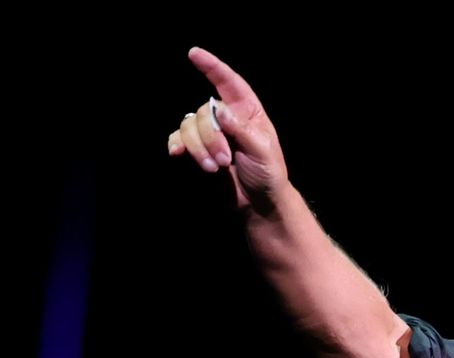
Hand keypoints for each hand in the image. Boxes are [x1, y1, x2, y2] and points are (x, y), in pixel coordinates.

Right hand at [166, 46, 286, 212]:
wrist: (258, 201)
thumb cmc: (268, 173)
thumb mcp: (262, 150)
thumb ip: (241, 129)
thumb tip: (217, 109)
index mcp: (247, 111)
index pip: (229, 82)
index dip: (212, 66)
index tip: (194, 53)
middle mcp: (225, 117)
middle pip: (203, 111)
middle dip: (210, 136)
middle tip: (225, 160)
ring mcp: (209, 132)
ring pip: (188, 125)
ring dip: (198, 147)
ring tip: (214, 167)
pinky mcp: (196, 148)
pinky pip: (177, 138)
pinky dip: (177, 146)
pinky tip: (178, 155)